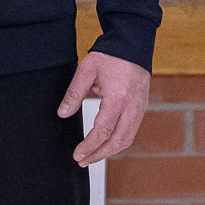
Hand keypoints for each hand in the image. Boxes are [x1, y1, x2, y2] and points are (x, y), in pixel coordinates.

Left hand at [58, 51, 151, 165]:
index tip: (78, 155)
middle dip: (99, 154)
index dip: (89, 146)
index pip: (103, 131)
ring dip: (110, 151)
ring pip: (127, 139)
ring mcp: (140, 108)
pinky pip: (132, 131)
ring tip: (93, 156)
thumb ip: (74, 93)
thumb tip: (62, 113)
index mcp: (118, 98)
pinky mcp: (142, 107)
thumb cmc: (111, 55)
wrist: (133, 44)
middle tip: (83, 160)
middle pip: (118, 141)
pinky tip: (107, 143)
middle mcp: (133, 106)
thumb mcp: (86, 70)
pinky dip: (119, 141)